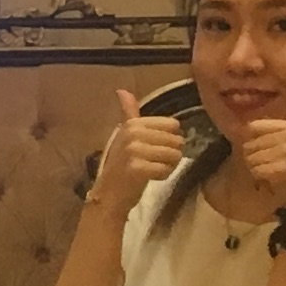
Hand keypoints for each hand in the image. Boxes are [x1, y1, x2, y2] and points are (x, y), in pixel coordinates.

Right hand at [91, 92, 189, 218]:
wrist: (109, 195)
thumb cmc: (121, 166)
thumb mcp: (124, 136)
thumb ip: (128, 113)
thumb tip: (122, 90)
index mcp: (133, 123)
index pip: (172, 125)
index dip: (168, 139)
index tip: (153, 149)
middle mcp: (132, 133)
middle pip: (176, 140)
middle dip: (170, 154)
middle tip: (152, 162)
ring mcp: (134, 150)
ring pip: (175, 154)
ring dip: (168, 165)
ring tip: (152, 170)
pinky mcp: (138, 168)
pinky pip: (167, 169)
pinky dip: (163, 176)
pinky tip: (150, 178)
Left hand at [238, 99, 285, 211]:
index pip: (253, 127)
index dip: (252, 140)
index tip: (263, 149)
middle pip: (249, 144)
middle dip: (254, 156)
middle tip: (269, 163)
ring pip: (250, 158)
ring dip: (256, 168)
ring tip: (271, 171)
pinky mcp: (283, 169)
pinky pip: (256, 171)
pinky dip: (259, 178)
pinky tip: (271, 179)